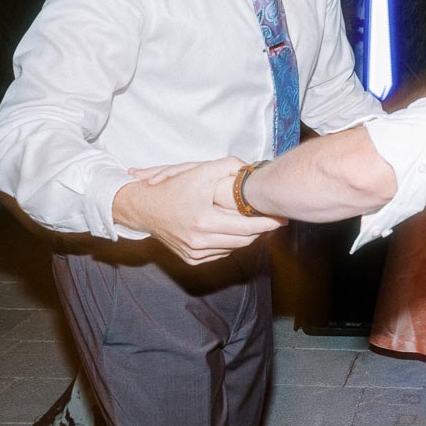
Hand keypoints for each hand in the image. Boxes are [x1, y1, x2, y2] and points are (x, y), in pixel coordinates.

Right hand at [115, 157, 284, 264]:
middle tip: (273, 219)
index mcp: (204, 221)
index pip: (247, 228)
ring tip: (254, 222)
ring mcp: (195, 254)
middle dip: (261, 230)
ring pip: (234, 248)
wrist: (143, 208)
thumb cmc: (172, 188)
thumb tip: (251, 170)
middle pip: (244, 240)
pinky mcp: (191, 259)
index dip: (268, 223)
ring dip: (246, 236)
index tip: (282, 218)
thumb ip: (228, 166)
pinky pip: (221, 253)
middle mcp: (199, 242)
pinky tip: (232, 229)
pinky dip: (230, 242)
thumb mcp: (199, 170)